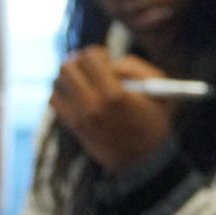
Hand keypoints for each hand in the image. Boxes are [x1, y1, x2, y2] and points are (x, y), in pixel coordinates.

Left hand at [49, 46, 175, 170]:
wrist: (143, 161)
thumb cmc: (154, 122)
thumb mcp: (160, 92)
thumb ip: (137, 68)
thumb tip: (111, 61)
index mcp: (116, 95)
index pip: (89, 58)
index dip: (96, 53)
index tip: (105, 58)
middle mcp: (93, 105)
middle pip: (67, 67)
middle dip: (79, 61)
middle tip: (90, 66)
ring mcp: (80, 117)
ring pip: (58, 82)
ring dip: (69, 76)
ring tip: (85, 81)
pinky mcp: (73, 126)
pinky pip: (55, 99)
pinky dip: (62, 92)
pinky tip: (78, 94)